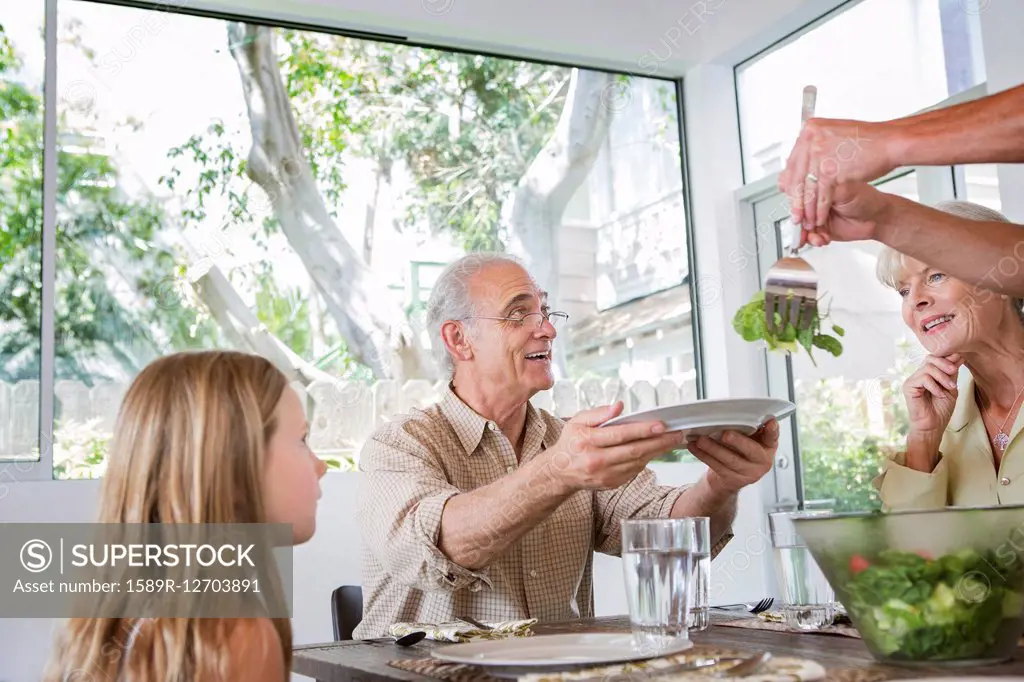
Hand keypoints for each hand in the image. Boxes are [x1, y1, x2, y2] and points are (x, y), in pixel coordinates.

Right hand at [546, 402, 686, 491]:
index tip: (661, 424)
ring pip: (637, 462)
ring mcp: (605, 475)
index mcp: (587, 442)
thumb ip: (598, 413)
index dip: (642, 430)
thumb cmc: (570, 442)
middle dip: (659, 442)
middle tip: (677, 434)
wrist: (559, 471)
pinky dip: (646, 460)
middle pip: (634, 451)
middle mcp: (596, 461)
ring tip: (671, 441)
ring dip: (656, 452)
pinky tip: (654, 450)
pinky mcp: (611, 484)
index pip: (620, 435)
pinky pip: (634, 470)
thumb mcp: (577, 421)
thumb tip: (620, 406)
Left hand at [686, 418, 778, 494]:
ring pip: (729, 460)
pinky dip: (703, 455)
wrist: (729, 477)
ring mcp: (748, 473)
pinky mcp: (732, 480)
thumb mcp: (749, 439)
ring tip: (700, 439)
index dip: (772, 430)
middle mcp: (761, 461)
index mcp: (767, 447)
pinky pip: (716, 466)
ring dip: (713, 448)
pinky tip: (694, 447)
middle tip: (725, 434)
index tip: (770, 421)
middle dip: (737, 441)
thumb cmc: (739, 451)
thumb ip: (748, 428)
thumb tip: (734, 412)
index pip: (773, 437)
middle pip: (750, 450)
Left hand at [779, 117, 894, 230]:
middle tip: (795, 214)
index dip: (791, 184)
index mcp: (810, 130)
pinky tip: (819, 218)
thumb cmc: (869, 142)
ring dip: (807, 209)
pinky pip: (822, 196)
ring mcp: (821, 155)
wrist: (892, 143)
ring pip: (808, 189)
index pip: (792, 163)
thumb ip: (816, 150)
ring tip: (807, 221)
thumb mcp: (835, 138)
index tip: (790, 195)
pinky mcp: (832, 170)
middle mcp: (813, 140)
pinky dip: (820, 211)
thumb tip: (801, 166)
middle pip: (796, 177)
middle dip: (796, 200)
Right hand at [799, 182, 892, 247]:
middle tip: (804, 225)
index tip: (798, 211)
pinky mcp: (820, 229)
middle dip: (798, 220)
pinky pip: (809, 236)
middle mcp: (816, 199)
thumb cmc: (866, 199)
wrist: (877, 218)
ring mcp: (816, 215)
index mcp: (819, 184)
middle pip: (796, 209)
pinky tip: (820, 239)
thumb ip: (823, 191)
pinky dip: (813, 240)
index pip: (799, 192)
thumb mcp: (843, 190)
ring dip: (805, 233)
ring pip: (801, 225)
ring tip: (815, 236)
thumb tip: (807, 192)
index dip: (796, 202)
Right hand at [904, 354, 961, 437]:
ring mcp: (913, 380)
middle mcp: (919, 375)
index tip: (960, 359)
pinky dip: (935, 386)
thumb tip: (958, 356)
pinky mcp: (908, 386)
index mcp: (928, 375)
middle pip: (930, 358)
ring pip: (928, 368)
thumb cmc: (941, 410)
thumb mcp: (951, 388)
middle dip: (945, 363)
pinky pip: (923, 378)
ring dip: (943, 377)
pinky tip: (940, 394)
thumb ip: (951, 373)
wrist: (933, 425)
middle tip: (954, 371)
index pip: (935, 358)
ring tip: (950, 388)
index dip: (947, 357)